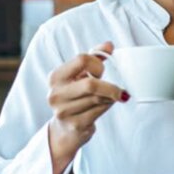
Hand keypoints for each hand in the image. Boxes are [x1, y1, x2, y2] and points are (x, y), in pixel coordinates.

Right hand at [46, 41, 126, 173]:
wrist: (65, 129)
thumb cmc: (75, 95)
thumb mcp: (80, 74)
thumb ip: (94, 57)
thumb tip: (109, 45)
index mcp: (56, 77)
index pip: (82, 59)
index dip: (97, 64)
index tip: (101, 71)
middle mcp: (56, 94)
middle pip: (91, 84)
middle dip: (109, 86)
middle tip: (117, 88)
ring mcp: (64, 112)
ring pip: (98, 98)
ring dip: (110, 96)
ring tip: (110, 96)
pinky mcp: (75, 125)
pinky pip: (100, 111)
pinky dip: (108, 106)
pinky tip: (106, 104)